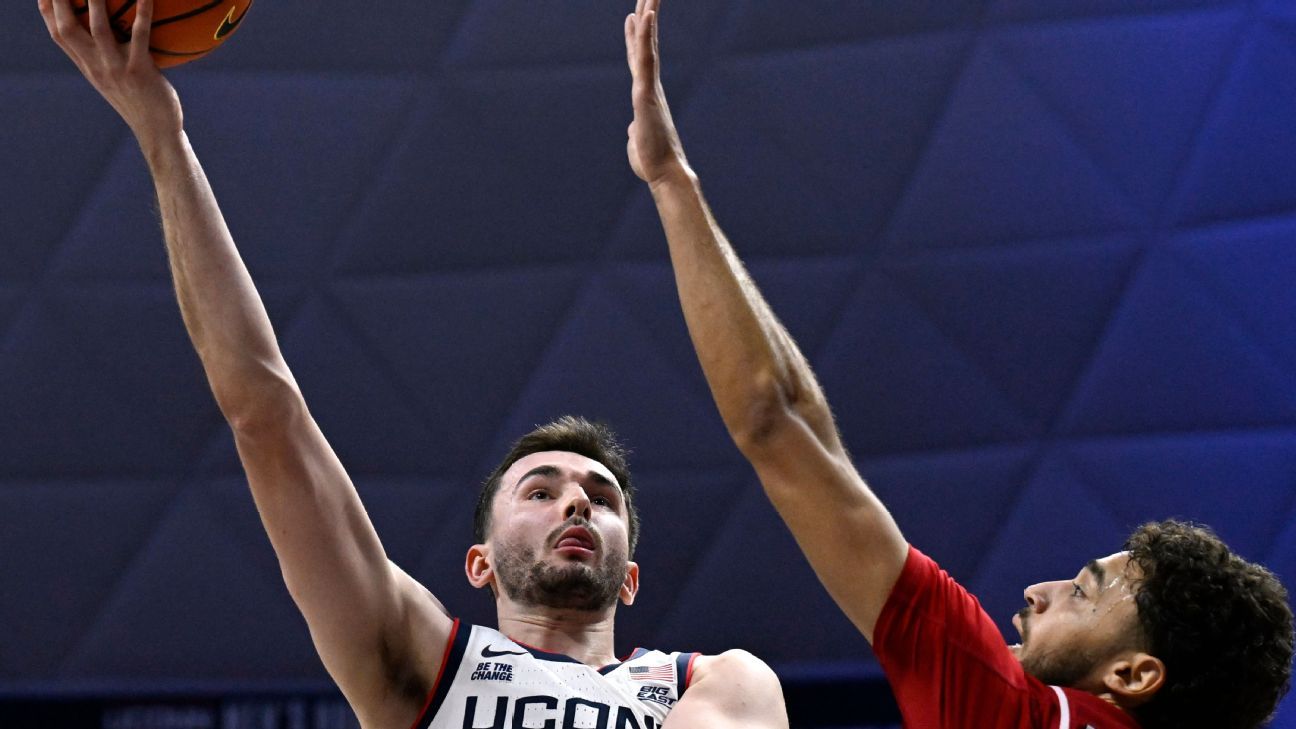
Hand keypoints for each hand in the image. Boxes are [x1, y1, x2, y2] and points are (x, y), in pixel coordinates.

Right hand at [39, 0, 182, 140]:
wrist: (156, 130)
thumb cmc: (139, 101)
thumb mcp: (114, 78)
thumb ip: (104, 57)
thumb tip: (106, 31)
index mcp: (87, 66)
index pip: (59, 36)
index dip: (48, 11)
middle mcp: (95, 66)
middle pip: (67, 29)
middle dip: (60, 2)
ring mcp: (116, 68)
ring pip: (99, 29)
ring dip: (95, 2)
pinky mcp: (139, 70)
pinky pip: (140, 36)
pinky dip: (143, 13)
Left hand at [625, 0, 689, 185]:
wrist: (664, 173)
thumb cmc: (652, 161)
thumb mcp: (638, 140)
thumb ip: (636, 128)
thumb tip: (634, 128)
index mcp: (646, 94)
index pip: (640, 59)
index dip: (637, 36)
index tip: (635, 16)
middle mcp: (649, 85)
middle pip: (647, 43)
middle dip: (646, 17)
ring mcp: (648, 86)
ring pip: (648, 44)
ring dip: (648, 17)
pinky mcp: (645, 92)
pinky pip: (645, 59)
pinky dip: (645, 36)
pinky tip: (644, 16)